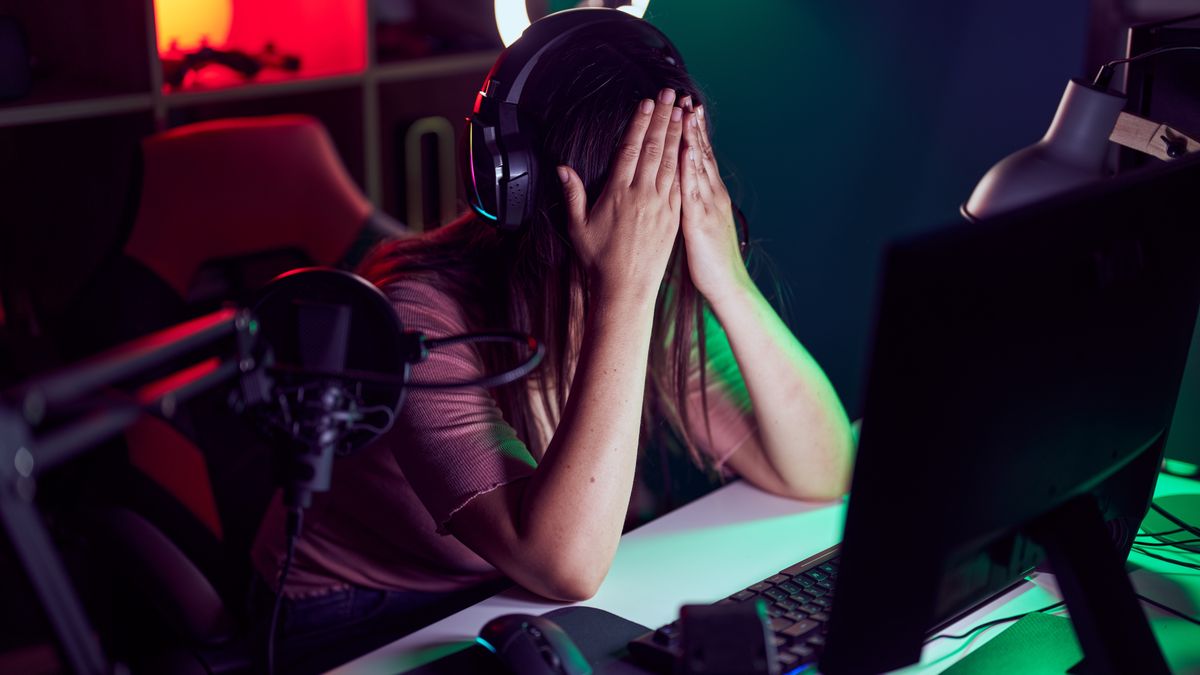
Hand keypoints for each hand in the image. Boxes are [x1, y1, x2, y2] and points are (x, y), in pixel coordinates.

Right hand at [558, 88, 683, 301]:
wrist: (625, 288)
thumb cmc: (598, 258)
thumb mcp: (578, 226)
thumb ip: (572, 194)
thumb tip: (562, 168)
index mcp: (618, 193)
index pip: (631, 149)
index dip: (640, 123)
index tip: (647, 102)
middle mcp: (642, 195)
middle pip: (655, 148)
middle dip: (664, 118)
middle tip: (671, 94)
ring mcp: (661, 205)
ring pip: (672, 161)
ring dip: (678, 133)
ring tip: (683, 110)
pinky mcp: (674, 217)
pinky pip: (682, 182)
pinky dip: (687, 161)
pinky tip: (691, 145)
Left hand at [679, 99, 750, 302]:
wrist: (726, 285)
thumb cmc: (710, 261)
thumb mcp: (702, 227)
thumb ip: (694, 206)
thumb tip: (685, 192)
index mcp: (710, 196)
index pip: (700, 157)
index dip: (693, 133)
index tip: (687, 108)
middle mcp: (712, 195)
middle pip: (701, 153)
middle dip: (692, 125)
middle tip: (685, 97)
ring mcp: (708, 205)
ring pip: (699, 166)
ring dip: (692, 138)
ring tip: (685, 112)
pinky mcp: (700, 221)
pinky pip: (693, 190)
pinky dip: (690, 169)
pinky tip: (685, 151)